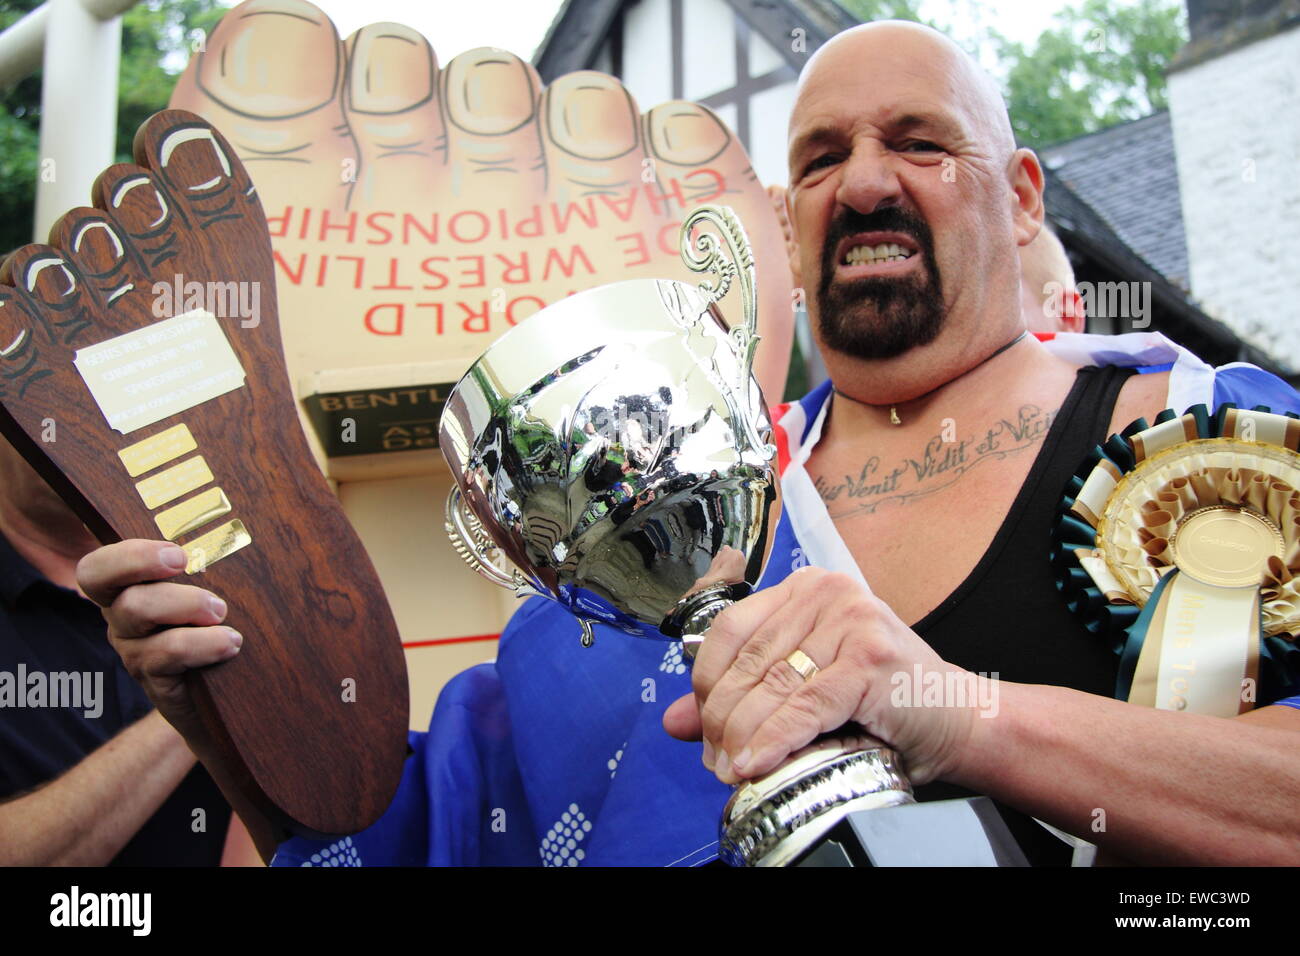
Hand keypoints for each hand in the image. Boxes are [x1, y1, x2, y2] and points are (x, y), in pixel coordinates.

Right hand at [76, 539, 241, 744]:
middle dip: (145, 562)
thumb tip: (242, 527)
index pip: (98, 565)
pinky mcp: (155, 679)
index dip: (126, 554)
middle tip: (185, 563)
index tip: (175, 552)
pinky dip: (203, 643)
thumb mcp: (211, 592)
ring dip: (185, 603)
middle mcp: (122, 617)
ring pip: (135, 610)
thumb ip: (210, 563)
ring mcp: (134, 649)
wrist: (224, 694)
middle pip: (106, 582)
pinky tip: (231, 643)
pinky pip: (166, 654)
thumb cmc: (219, 626)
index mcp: (129, 588)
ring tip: (222, 612)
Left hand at [662, 566, 983, 786]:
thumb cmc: (884, 701)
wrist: (960, 717)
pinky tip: (756, 764)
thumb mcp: (805, 687)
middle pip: (746, 662)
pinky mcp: (870, 660)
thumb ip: (742, 695)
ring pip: (771, 687)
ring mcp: (852, 622)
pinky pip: (804, 708)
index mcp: (806, 589)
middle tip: (714, 760)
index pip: (729, 630)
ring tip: (731, 769)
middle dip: (721, 720)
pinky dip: (774, 741)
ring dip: (743, 737)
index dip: (704, 684)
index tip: (701, 728)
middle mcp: (827, 593)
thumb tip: (673, 720)